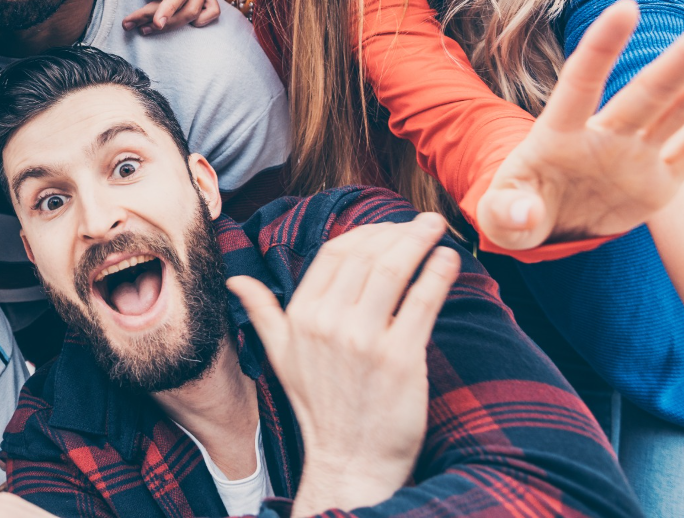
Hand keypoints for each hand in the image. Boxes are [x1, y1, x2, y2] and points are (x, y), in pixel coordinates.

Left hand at [118, 0, 220, 31]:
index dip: (169, 7)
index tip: (156, 23)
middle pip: (187, 4)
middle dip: (161, 18)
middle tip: (131, 24)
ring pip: (195, 12)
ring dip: (171, 24)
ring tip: (143, 27)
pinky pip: (212, 12)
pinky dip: (196, 21)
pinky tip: (174, 21)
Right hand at [229, 213, 460, 516]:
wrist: (350, 460)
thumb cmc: (319, 406)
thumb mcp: (281, 356)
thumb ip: (262, 312)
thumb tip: (235, 281)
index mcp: (301, 316)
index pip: (334, 254)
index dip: (364, 234)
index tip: (388, 230)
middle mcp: (329, 323)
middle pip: (367, 256)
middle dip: (397, 232)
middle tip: (421, 223)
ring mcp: (364, 340)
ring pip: (394, 271)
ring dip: (419, 242)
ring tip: (436, 228)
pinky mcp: (400, 358)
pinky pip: (422, 302)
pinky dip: (437, 274)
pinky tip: (448, 259)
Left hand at [476, 0, 683, 250]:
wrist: (543, 227)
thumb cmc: (515, 214)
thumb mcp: (501, 217)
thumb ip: (507, 213)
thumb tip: (525, 215)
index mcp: (557, 135)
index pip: (580, 83)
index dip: (601, 48)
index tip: (625, 8)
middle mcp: (603, 136)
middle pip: (650, 90)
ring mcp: (634, 156)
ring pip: (679, 108)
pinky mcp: (658, 182)